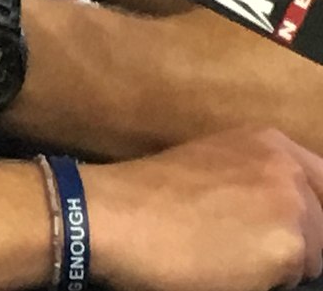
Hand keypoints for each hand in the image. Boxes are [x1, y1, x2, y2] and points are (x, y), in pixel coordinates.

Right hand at [86, 127, 322, 290]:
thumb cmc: (150, 197)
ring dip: (283, 263)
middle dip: (298, 242)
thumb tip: (277, 217)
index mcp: (269, 142)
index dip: (309, 219)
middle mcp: (288, 166)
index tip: (279, 233)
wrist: (115, 215)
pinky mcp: (289, 245)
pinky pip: (296, 281)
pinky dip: (268, 283)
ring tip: (231, 259)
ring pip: (314, 255)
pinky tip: (230, 272)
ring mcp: (293, 203)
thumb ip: (256, 182)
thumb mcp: (213, 168)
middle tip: (246, 247)